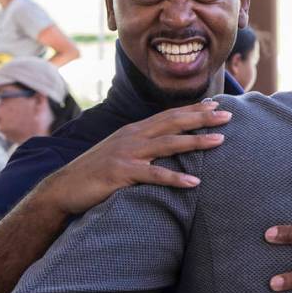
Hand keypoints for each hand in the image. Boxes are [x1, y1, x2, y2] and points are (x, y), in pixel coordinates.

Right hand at [38, 100, 230, 215]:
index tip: (217, 104)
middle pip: (173, 123)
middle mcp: (133, 137)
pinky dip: (175, 179)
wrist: (63, 188)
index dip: (193, 109)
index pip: (169, 115)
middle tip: (228, 115)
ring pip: (169, 144)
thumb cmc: (96, 173)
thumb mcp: (121, 153)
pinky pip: (154, 176)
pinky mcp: (122, 174)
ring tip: (220, 141)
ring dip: (196, 141)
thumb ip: (142, 146)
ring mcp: (127, 154)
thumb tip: (166, 145)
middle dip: (202, 118)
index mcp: (134, 131)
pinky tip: (194, 182)